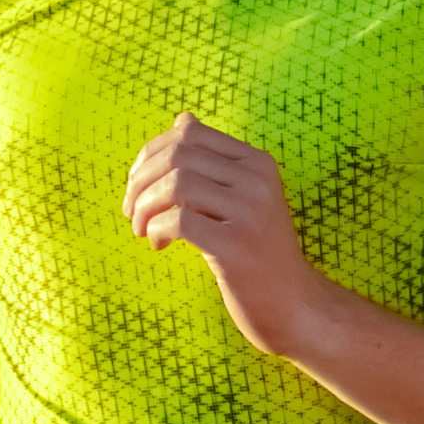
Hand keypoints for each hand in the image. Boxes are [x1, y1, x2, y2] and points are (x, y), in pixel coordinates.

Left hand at [122, 111, 331, 350]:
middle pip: (177, 155)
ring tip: (141, 228)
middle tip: (131, 211)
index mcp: (257, 162)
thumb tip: (182, 119)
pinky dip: (156, 229)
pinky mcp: (237, 245)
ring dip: (144, 207)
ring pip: (175, 184)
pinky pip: (179, 221)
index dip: (151, 153)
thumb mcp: (241, 198)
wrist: (292, 304)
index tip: (139, 183)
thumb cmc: (256, 252)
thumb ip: (212, 164)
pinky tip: (159, 245)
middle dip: (140, 181)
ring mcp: (250, 211)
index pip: (190, 132)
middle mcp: (257, 179)